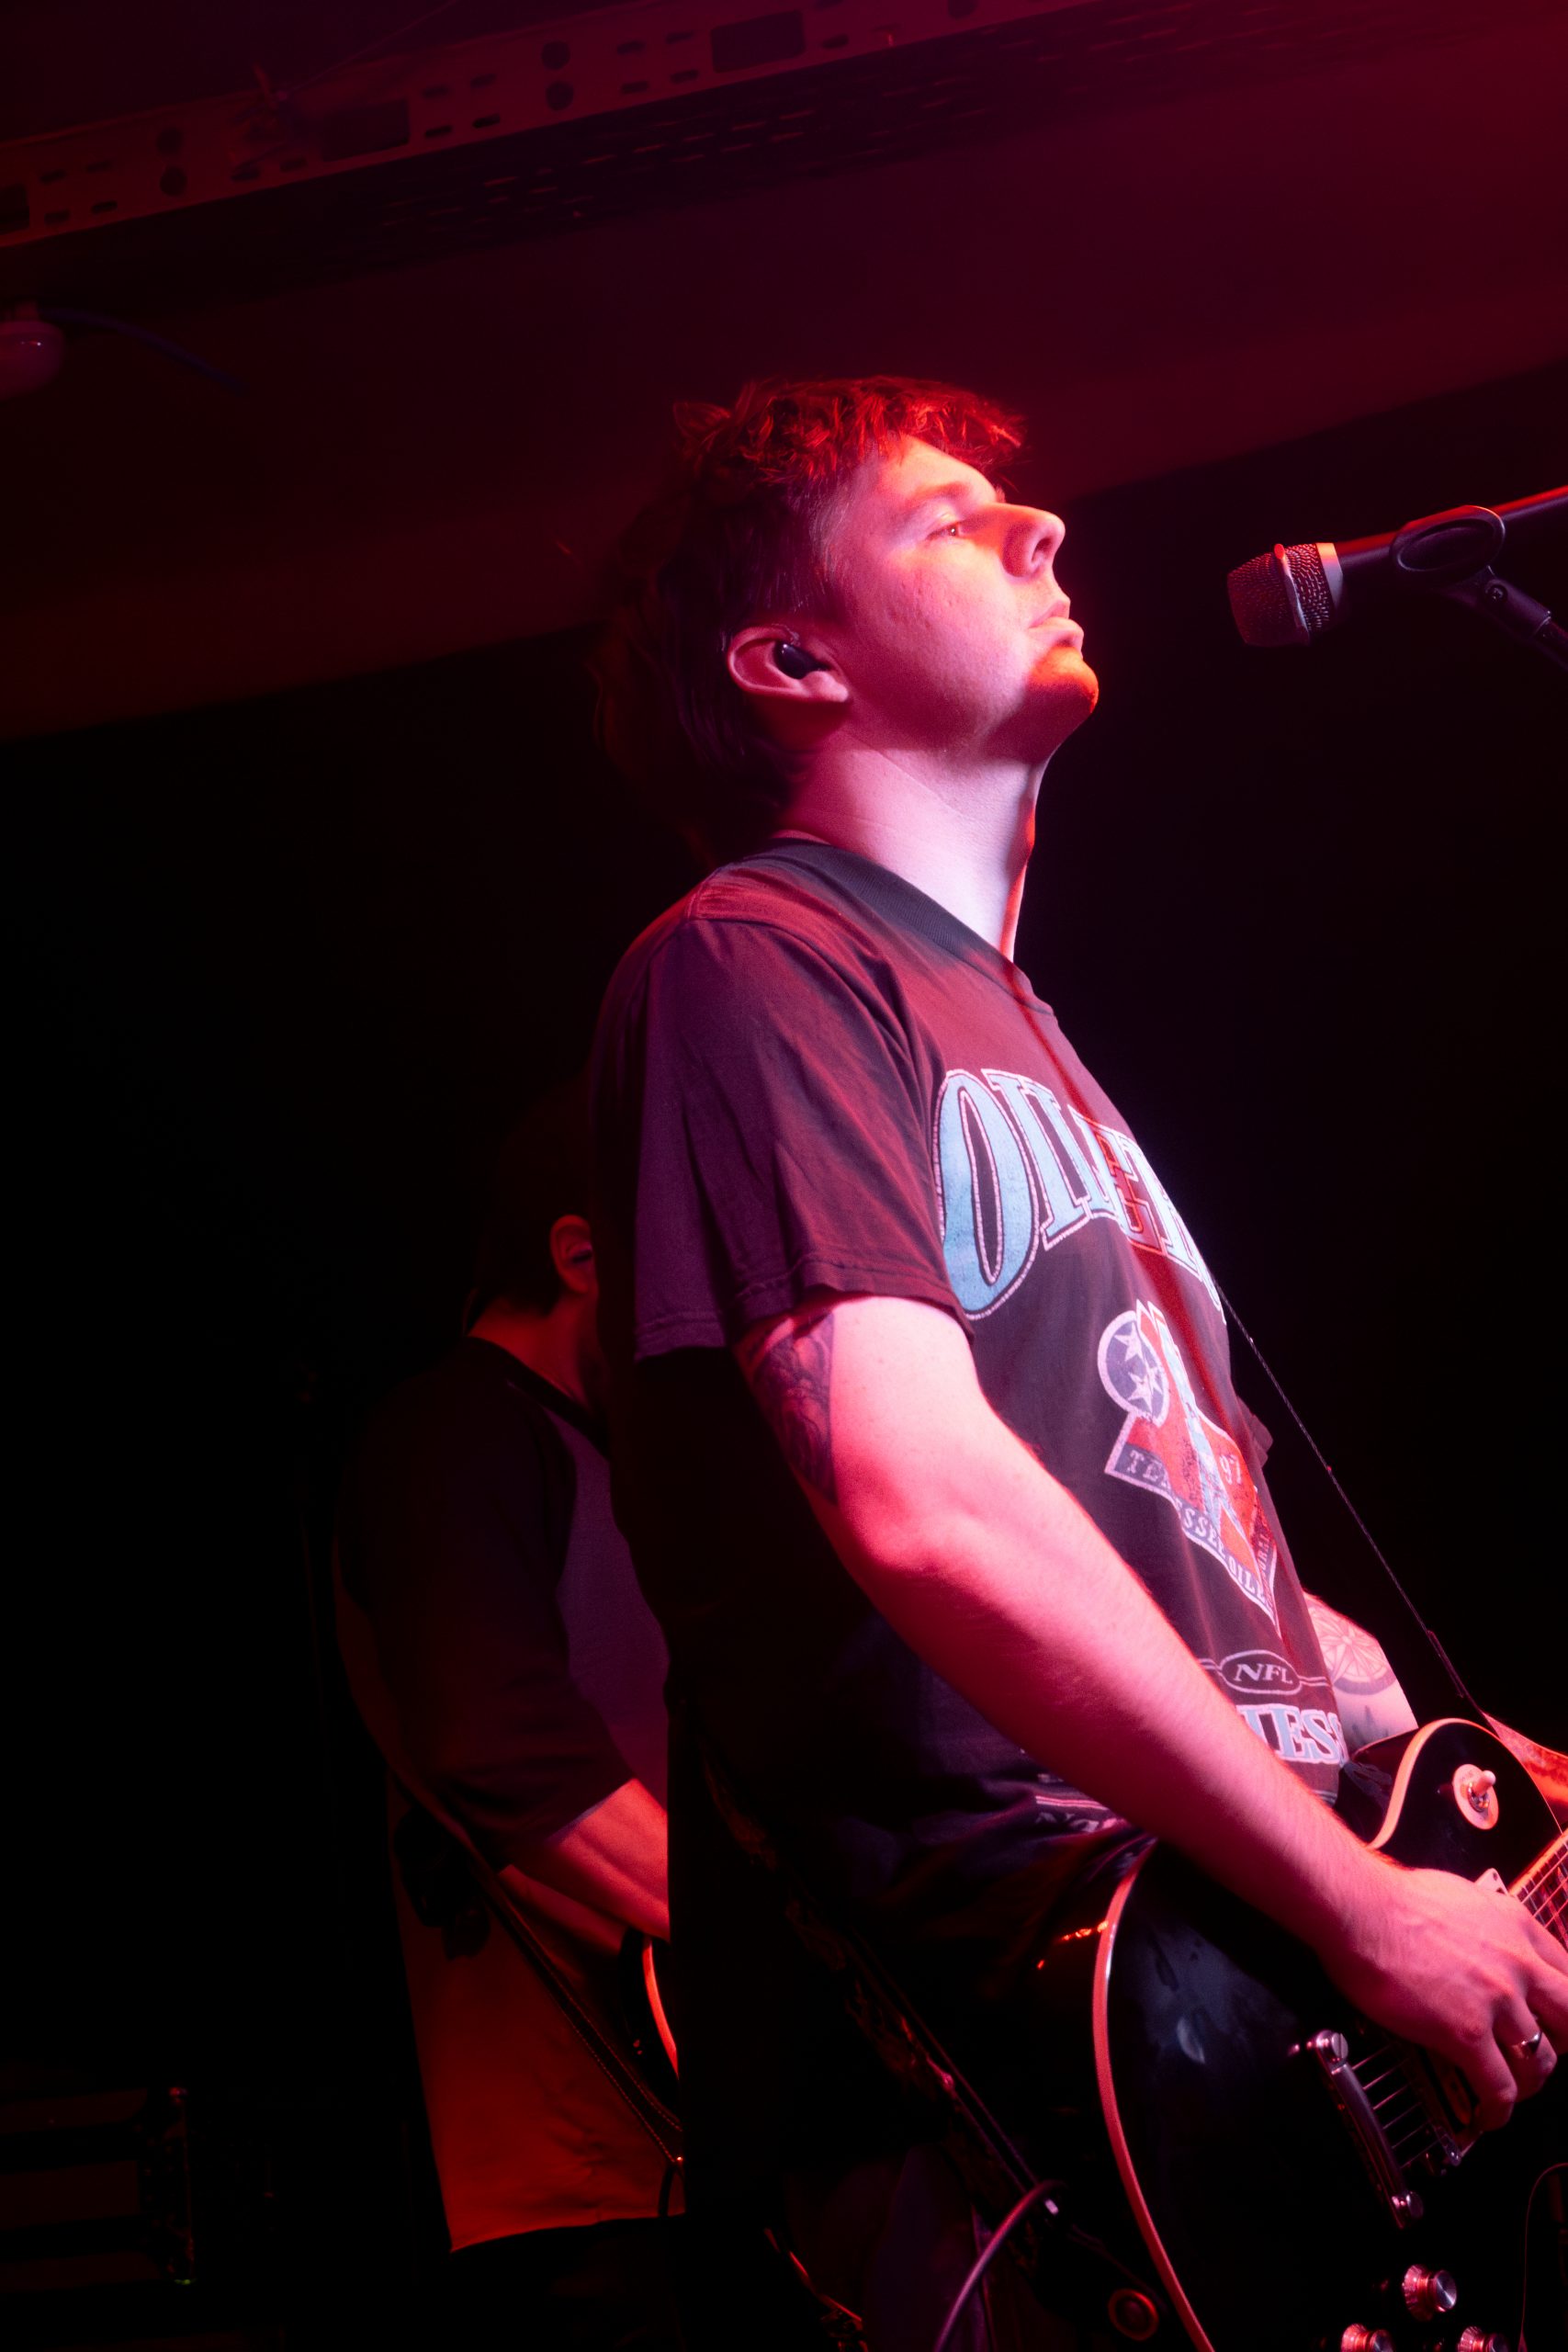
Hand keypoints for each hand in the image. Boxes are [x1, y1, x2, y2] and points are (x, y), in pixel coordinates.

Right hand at [1318, 1852, 1567, 2129]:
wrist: (1359, 1908)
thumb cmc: (1391, 1898)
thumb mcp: (1462, 1896)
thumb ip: (1486, 1924)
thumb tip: (1480, 1937)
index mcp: (1515, 1925)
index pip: (1567, 1971)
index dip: (1562, 2002)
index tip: (1554, 2015)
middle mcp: (1516, 1963)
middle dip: (1562, 2040)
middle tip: (1545, 2050)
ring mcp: (1496, 2000)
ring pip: (1541, 2058)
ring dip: (1531, 2080)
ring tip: (1515, 2088)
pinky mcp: (1466, 2032)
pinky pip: (1499, 2086)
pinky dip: (1498, 2109)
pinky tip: (1488, 2115)